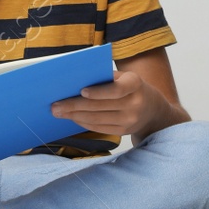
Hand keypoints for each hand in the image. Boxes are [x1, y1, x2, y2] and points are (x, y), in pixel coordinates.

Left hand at [51, 69, 167, 139]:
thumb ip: (105, 78)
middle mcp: (134, 103)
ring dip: (75, 116)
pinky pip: (100, 128)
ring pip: (97, 119)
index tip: (81, 91)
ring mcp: (130, 120)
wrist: (152, 108)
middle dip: (74, 106)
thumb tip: (75, 81)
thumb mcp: (124, 77)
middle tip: (56, 105)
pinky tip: (73, 118)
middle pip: (100, 106)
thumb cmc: (131, 87)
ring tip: (59, 112)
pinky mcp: (124, 131)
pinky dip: (84, 123)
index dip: (98, 92)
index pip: (116, 90)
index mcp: (134, 84)